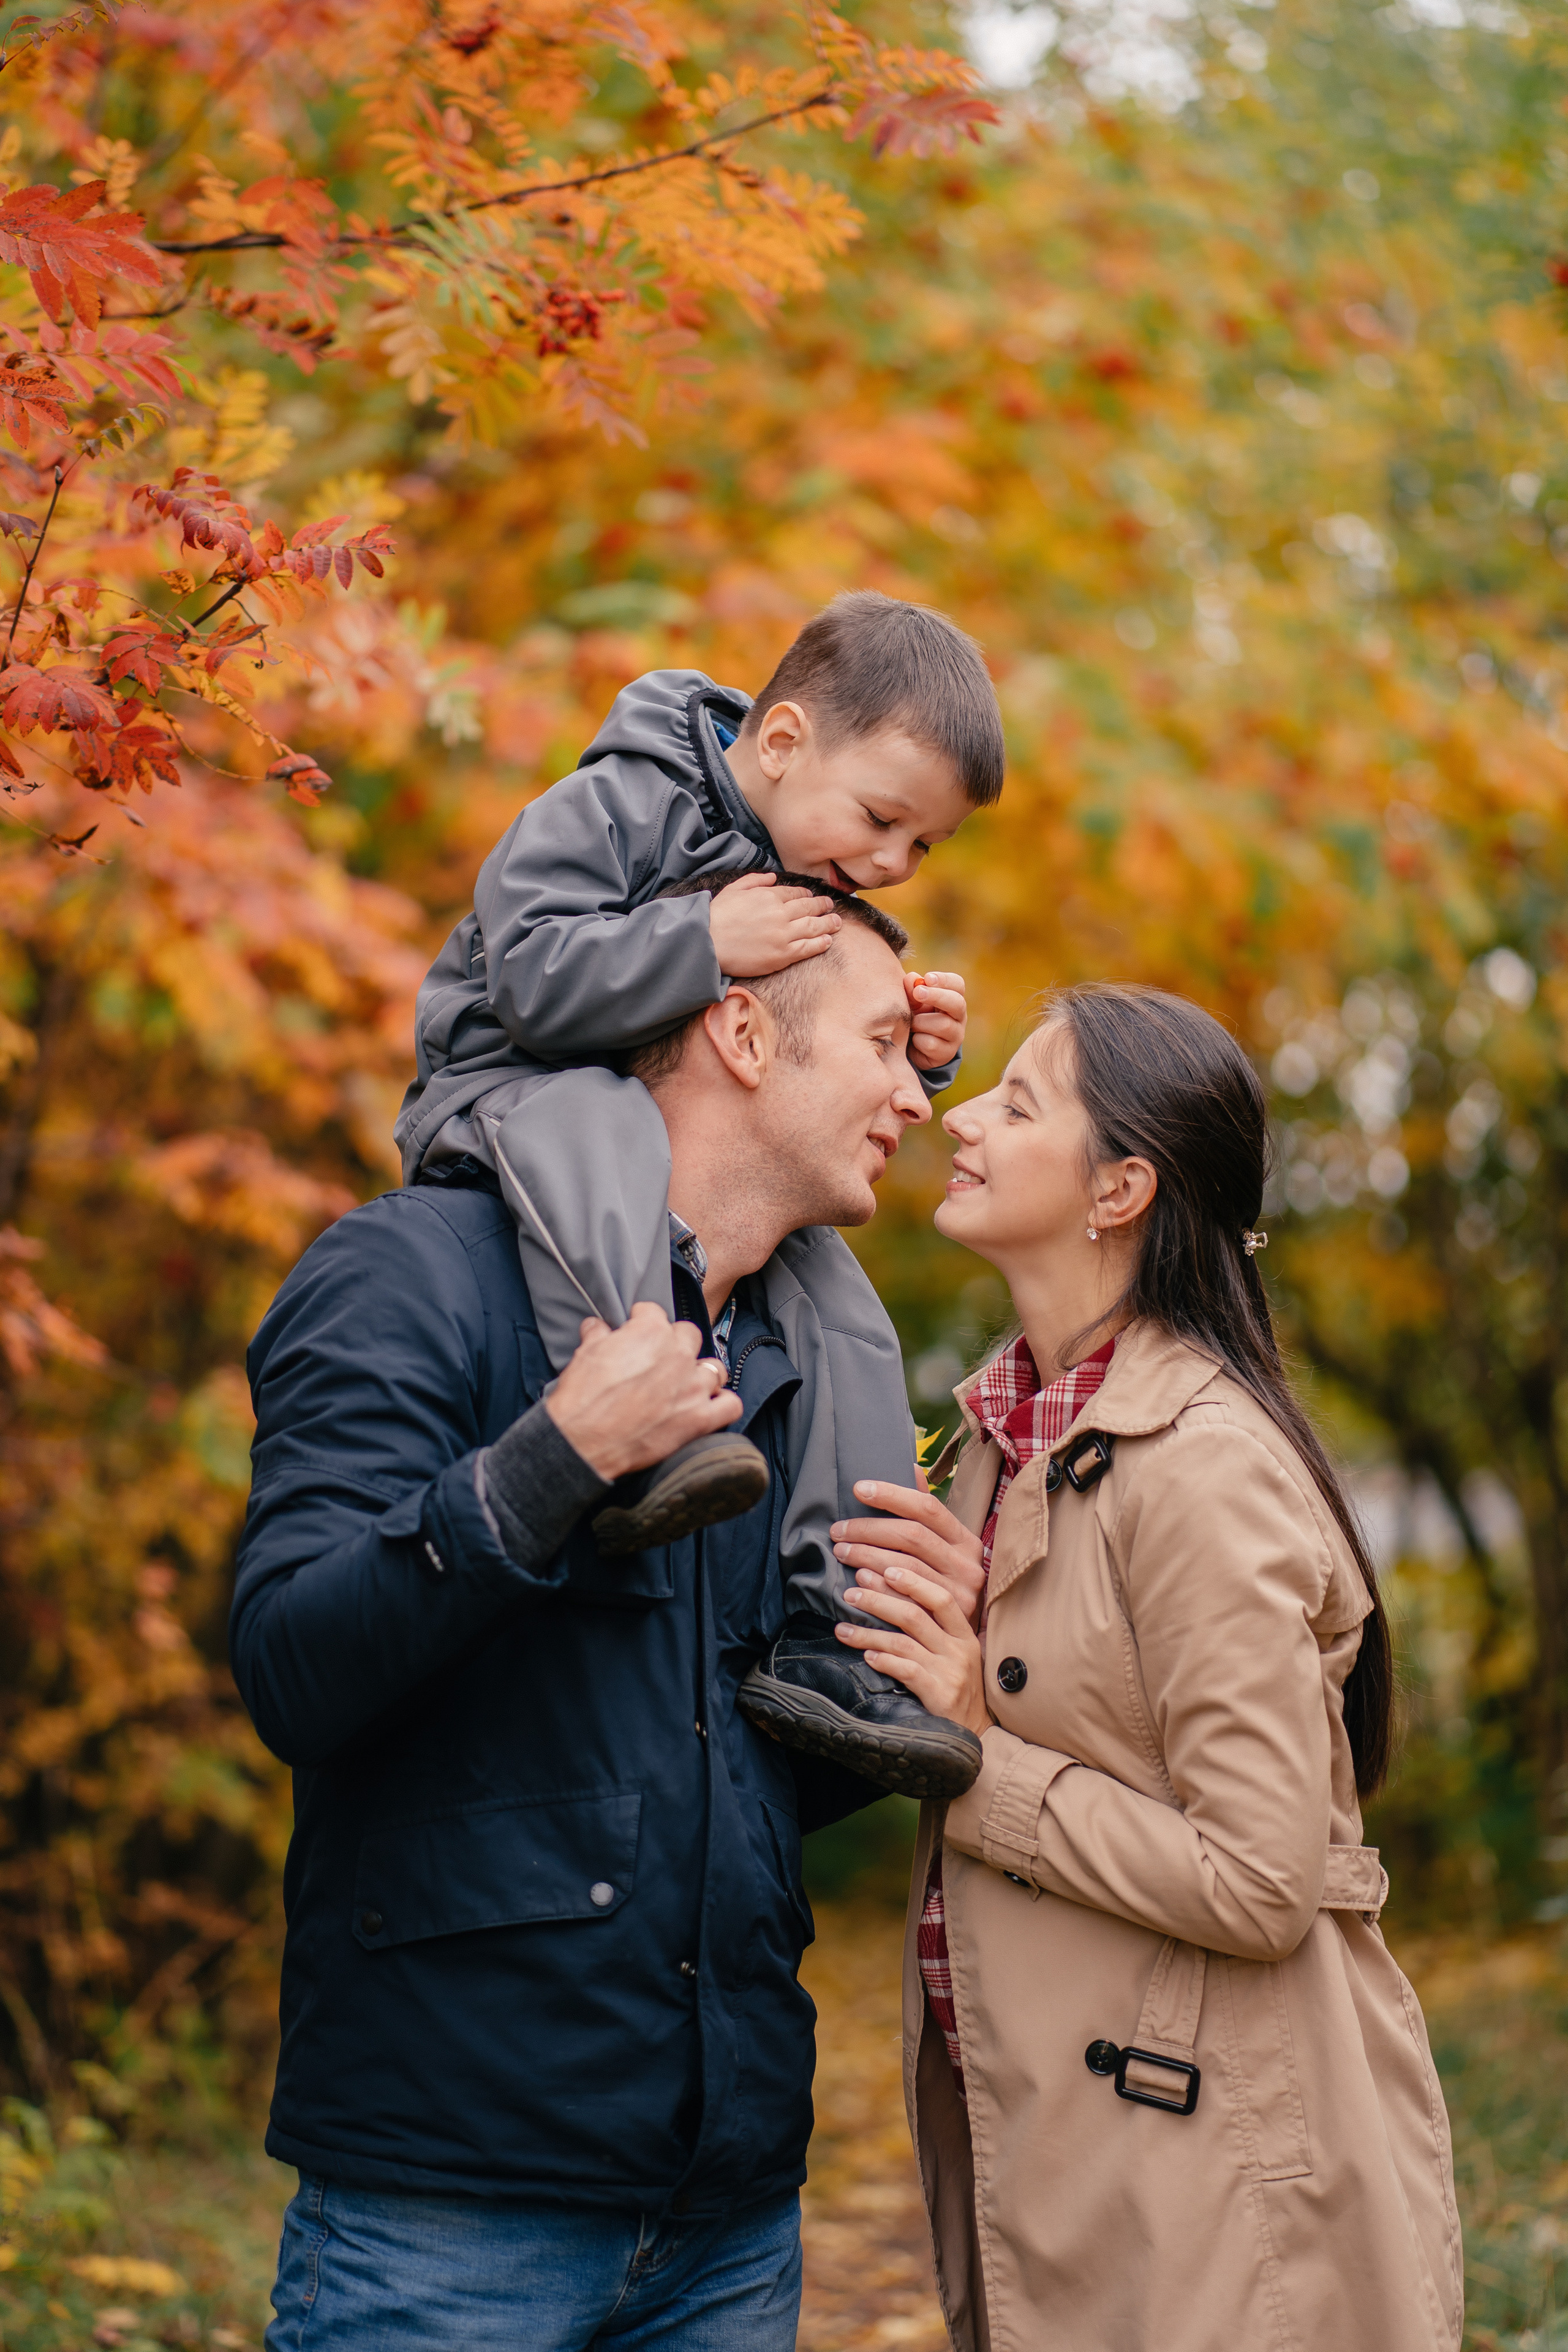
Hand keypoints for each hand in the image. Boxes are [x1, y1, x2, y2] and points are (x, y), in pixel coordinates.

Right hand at [545, 1303, 739, 1482]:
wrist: (582, 1442)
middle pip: (689, 1336)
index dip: (643, 1322)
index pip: (655, 1313)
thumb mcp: (584, 1355)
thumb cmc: (581, 1399)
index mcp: (650, 1332)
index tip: (636, 1331)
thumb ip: (597, 1335)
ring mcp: (692, 1387)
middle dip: (675, 1344)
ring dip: (702, 1374)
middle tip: (659, 1360)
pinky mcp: (699, 1419)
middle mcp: (677, 1354)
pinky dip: (723, 1405)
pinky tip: (709, 1407)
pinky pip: (730, 1405)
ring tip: (685, 1384)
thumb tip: (597, 1326)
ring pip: (714, 1368)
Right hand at [708, 870, 841, 977]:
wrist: (708, 943)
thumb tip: (772, 877)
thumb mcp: (734, 889)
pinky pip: (808, 947)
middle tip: (830, 906)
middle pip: (809, 908)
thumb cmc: (717, 916)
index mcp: (769, 896)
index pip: (795, 894)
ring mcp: (784, 935)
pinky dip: (821, 943)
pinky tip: (828, 940)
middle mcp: (781, 913)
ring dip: (828, 923)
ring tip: (837, 922)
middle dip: (822, 906)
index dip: (806, 895)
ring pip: (814, 926)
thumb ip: (755, 880)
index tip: (812, 897)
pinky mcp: (783, 955)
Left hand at [831, 1481, 985, 1628]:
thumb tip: (911, 1467)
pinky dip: (874, 1606)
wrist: (965, 1655)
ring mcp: (961, 1602)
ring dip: (867, 1564)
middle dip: (869, 1531)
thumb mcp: (947, 1552)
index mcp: (967, 1544)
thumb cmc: (947, 1589)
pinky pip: (902, 1615)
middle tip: (838, 1533)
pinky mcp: (947, 1633)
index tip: (858, 1489)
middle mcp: (968, 1570)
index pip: (928, 1509)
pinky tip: (852, 1602)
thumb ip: (928, 1515)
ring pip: (904, 1575)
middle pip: (911, 1539)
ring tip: (843, 1559)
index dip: (892, 1496)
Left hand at [834, 1559, 990, 1735]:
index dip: (913, 1581)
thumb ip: (935, 1630)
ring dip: (868, 1633)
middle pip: (915, 1614)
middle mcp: (960, 1649)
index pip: (941, 1598)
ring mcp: (950, 1672)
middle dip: (879, 1599)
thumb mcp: (956, 1655)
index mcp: (964, 1634)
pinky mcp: (939, 1694)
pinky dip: (883, 1661)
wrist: (975, 1734)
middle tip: (851, 1592)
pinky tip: (866, 1657)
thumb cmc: (957, 1689)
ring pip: (903, 1642)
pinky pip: (905, 1671)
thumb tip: (892, 1598)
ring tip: (842, 1629)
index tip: (884, 1569)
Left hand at [905, 969, 966, 1071]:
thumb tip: (911, 979)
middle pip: (957, 1003)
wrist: (911, 1049)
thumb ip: (910, 989)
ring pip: (944, 1025)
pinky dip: (918, 1040)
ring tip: (911, 1023)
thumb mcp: (911, 1001)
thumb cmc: (913, 1017)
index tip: (927, 978)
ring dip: (921, 1022)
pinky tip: (913, 1040)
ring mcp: (956, 1036)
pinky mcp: (947, 1054)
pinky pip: (932, 1044)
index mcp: (952, 998)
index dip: (944, 980)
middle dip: (937, 996)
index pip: (957, 985)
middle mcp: (959, 1017)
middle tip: (917, 993)